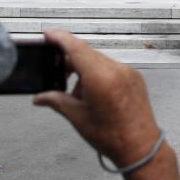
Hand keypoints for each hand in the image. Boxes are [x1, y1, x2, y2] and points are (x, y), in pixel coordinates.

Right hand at [33, 30, 162, 168]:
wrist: (140, 146)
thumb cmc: (112, 135)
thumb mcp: (77, 117)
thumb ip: (56, 101)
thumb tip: (40, 97)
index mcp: (100, 77)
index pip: (76, 48)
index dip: (60, 38)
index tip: (49, 33)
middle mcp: (116, 70)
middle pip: (87, 53)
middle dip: (70, 59)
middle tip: (58, 73)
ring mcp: (127, 72)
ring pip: (99, 60)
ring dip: (84, 68)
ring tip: (78, 93)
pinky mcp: (134, 77)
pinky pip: (112, 67)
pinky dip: (99, 73)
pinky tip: (93, 92)